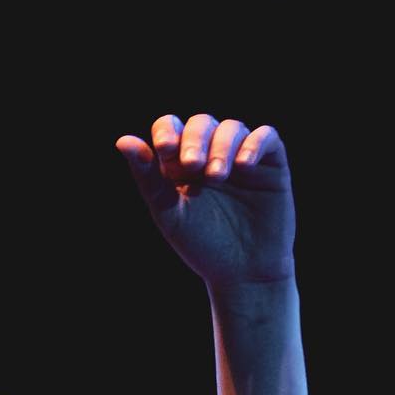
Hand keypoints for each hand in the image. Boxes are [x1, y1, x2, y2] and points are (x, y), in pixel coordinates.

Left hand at [115, 114, 294, 289]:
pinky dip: (254, 144)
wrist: (243, 271)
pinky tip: (244, 166)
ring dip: (222, 146)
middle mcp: (210, 154)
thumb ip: (147, 176)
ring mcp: (241, 158)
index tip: (164, 150)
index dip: (167, 131)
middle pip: (201, 123)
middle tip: (193, 166)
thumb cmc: (201, 243)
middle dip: (195, 140)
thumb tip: (122, 141)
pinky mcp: (272, 165)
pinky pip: (267, 137)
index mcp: (179, 163)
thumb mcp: (168, 211)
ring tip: (217, 176)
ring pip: (232, 127)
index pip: (170, 127)